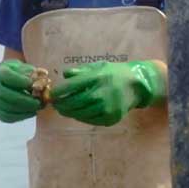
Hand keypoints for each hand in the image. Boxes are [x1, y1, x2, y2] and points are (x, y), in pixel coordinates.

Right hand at [0, 59, 42, 122]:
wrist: (11, 81)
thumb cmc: (22, 73)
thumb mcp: (27, 69)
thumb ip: (34, 75)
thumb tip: (41, 83)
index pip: (6, 76)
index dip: (20, 81)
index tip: (33, 85)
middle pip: (7, 95)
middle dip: (25, 100)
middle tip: (38, 102)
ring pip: (7, 108)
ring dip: (25, 109)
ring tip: (37, 107)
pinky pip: (7, 117)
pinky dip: (21, 116)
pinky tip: (32, 112)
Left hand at [50, 60, 165, 126]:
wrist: (137, 86)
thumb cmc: (114, 74)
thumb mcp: (97, 67)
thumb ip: (80, 71)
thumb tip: (64, 75)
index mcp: (96, 78)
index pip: (70, 86)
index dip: (58, 92)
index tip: (51, 94)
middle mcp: (100, 94)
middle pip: (73, 103)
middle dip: (61, 105)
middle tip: (55, 104)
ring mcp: (106, 108)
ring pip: (79, 114)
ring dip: (69, 112)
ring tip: (64, 110)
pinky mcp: (110, 119)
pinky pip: (89, 120)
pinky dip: (81, 117)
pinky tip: (77, 113)